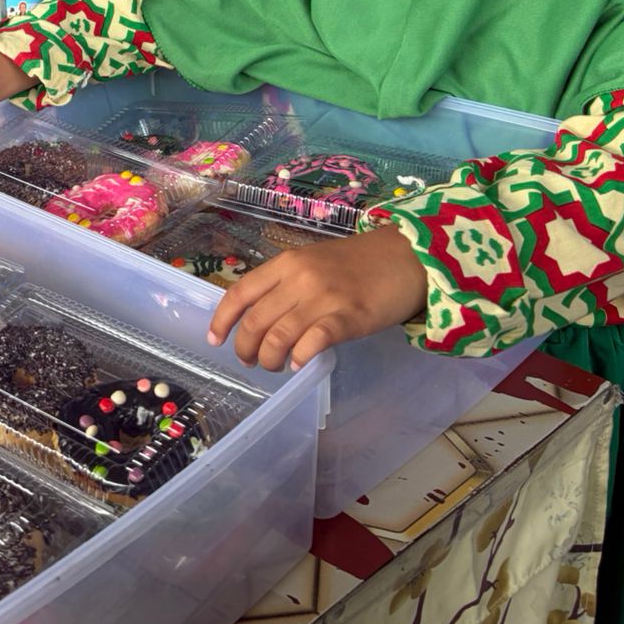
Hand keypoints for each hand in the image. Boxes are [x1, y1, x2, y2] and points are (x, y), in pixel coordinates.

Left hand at [208, 228, 428, 370]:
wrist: (408, 257)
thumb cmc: (357, 262)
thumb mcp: (312, 262)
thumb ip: (285, 283)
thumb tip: (258, 316)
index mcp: (285, 263)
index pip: (240, 293)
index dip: (222, 320)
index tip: (215, 340)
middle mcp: (299, 278)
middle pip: (255, 320)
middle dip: (245, 347)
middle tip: (249, 361)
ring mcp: (324, 297)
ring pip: (278, 336)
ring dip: (269, 358)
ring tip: (274, 366)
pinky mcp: (349, 316)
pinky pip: (313, 341)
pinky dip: (300, 357)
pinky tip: (299, 364)